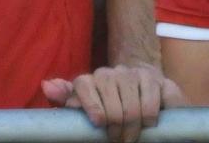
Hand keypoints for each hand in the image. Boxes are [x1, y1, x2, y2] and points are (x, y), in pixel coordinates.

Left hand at [42, 63, 184, 142]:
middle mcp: (115, 73)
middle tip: (119, 140)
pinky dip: (153, 118)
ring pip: (134, 106)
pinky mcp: (161, 81)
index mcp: (94, 80)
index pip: (85, 85)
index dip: (91, 105)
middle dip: (117, 128)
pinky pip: (156, 101)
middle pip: (113, 103)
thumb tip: (47, 86)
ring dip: (135, 128)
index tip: (99, 123)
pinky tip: (151, 123)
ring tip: (133, 136)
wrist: (144, 90)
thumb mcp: (86, 105)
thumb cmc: (110, 105)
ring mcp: (138, 75)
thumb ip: (66, 99)